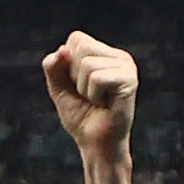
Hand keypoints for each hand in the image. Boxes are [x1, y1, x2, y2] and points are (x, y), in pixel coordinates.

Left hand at [43, 31, 138, 160]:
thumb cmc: (81, 118)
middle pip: (81, 47)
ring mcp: (127, 67)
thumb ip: (53, 67)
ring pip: (87, 64)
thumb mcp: (59, 89)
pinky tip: (105, 104)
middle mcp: (119, 56)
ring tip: (97, 101)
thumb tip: (61, 50)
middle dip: (75, 76)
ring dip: (84, 89)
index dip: (68, 64)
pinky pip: (97, 78)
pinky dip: (93, 95)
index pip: (76, 39)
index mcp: (105, 53)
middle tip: (89, 95)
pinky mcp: (129, 80)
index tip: (79, 85)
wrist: (95, 144)